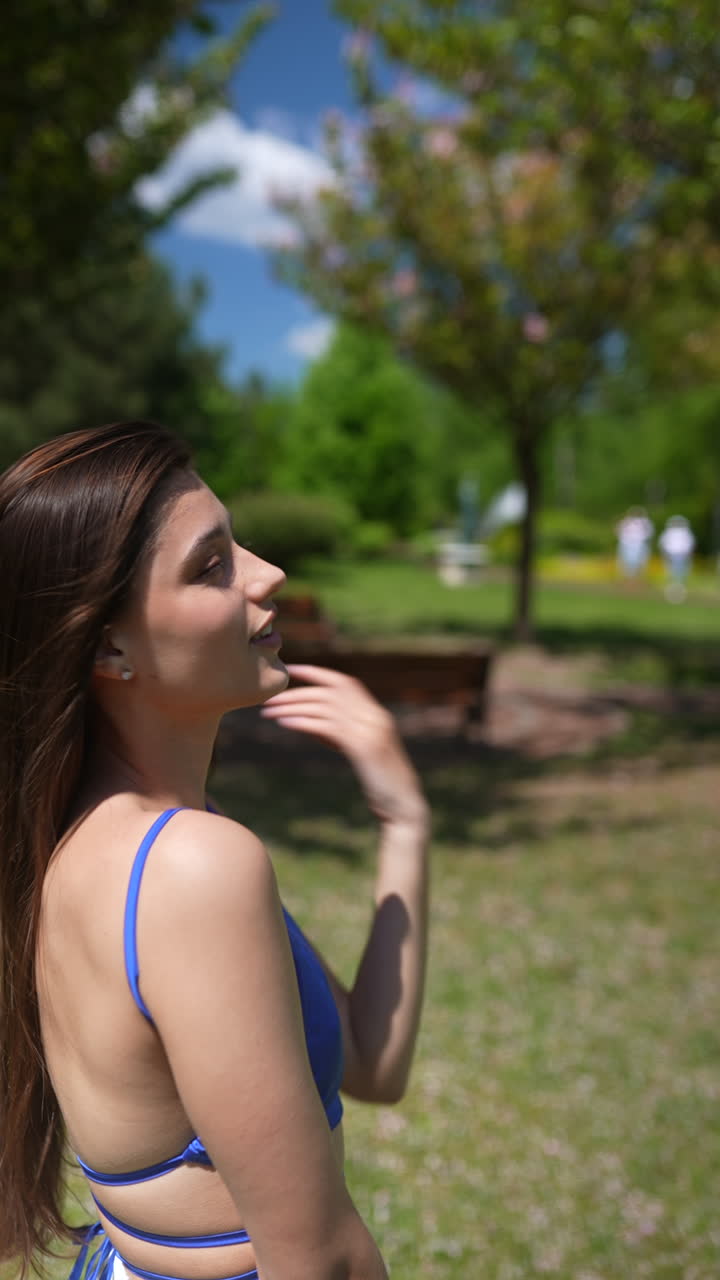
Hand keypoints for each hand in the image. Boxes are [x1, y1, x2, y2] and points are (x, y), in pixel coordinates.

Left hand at [260, 664, 428, 829]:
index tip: (290, 669)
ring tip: (268, 713)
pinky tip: (285, 724)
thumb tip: (307, 720)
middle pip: (330, 693)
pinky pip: (328, 727)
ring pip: (326, 707)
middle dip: (297, 692)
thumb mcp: (358, 751)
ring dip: (293, 707)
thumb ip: (338, 733)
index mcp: (376, 714)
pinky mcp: (364, 747)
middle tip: (269, 699)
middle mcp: (375, 716)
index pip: (344, 682)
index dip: (316, 673)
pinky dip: (304, 722)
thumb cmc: (379, 781)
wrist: (404, 806)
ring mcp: (371, 730)